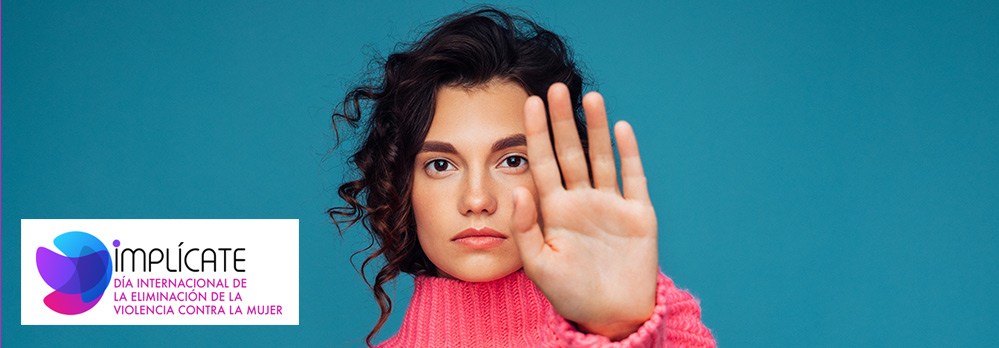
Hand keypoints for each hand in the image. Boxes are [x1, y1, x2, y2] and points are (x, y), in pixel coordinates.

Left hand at [511, 83, 659, 340]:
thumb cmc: (570, 294)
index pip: (542, 163)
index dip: (536, 134)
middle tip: (554, 88)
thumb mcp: (539, 265)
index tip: (528, 104)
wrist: (611, 317)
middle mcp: (581, 201)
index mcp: (555, 211)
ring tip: (590, 97)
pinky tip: (620, 128)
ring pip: (601, 158)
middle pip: (570, 152)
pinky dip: (628, 153)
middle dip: (562, 121)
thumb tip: (519, 187)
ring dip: (595, 128)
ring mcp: (610, 205)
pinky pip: (633, 177)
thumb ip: (526, 227)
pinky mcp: (638, 214)